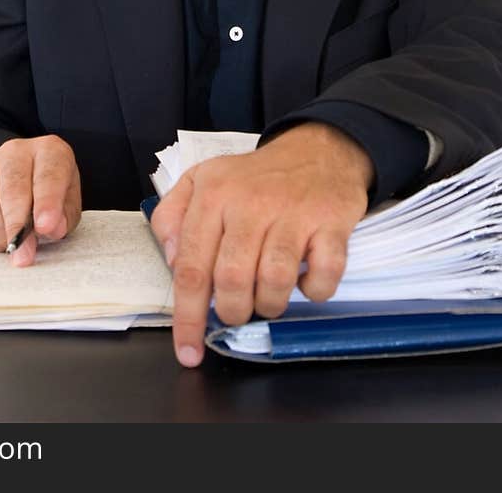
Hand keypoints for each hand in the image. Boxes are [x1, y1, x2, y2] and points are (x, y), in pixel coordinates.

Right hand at [0, 135, 81, 266]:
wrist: (26, 180)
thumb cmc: (51, 193)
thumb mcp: (68, 204)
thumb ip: (64, 216)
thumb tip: (52, 228)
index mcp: (49, 151)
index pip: (48, 175)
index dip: (47, 202)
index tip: (45, 227)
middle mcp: (18, 152)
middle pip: (13, 186)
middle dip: (18, 225)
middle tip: (23, 253)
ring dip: (0, 232)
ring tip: (13, 248)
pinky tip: (0, 239)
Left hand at [150, 122, 372, 366]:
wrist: (316, 149)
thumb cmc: (254, 177)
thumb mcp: (201, 180)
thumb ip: (172, 216)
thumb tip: (170, 260)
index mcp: (213, 194)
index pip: (191, 267)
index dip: (187, 318)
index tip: (188, 351)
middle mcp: (250, 202)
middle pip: (232, 280)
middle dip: (233, 311)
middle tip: (239, 310)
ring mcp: (292, 212)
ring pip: (274, 281)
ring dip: (270, 305)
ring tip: (269, 296)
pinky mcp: (330, 221)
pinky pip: (323, 274)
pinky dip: (314, 291)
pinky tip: (305, 279)